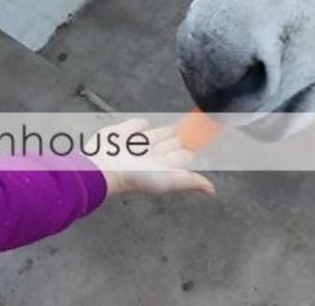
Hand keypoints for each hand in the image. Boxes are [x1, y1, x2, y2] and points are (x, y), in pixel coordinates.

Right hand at [90, 118, 215, 197]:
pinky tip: (145, 123)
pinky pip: (132, 127)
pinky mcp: (119, 134)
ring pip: (153, 136)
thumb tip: (211, 190)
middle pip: (169, 144)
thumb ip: (189, 181)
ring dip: (164, 132)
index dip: (192, 147)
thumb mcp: (168, 179)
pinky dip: (139, 125)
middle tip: (193, 128)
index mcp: (162, 165)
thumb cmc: (135, 176)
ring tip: (175, 128)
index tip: (203, 138)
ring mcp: (134, 145)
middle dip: (181, 138)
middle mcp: (149, 156)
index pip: (180, 155)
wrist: (103, 167)